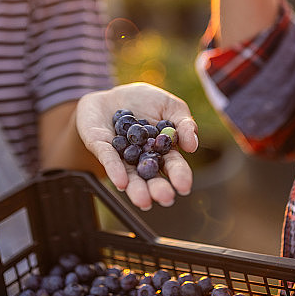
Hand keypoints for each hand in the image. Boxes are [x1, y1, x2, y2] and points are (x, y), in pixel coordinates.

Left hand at [76, 83, 198, 210]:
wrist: (112, 94)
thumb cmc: (145, 101)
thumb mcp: (170, 106)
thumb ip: (184, 123)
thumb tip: (193, 145)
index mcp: (162, 151)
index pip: (173, 166)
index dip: (179, 176)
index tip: (184, 187)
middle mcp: (142, 159)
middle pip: (151, 177)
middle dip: (158, 188)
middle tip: (165, 198)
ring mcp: (121, 156)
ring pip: (130, 175)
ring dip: (136, 189)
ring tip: (143, 201)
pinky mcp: (102, 147)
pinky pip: (109, 159)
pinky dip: (115, 170)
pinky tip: (121, 182)